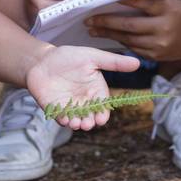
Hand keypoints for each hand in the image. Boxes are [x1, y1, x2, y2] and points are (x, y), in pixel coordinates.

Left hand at [25, 45, 140, 130]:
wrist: (43, 59)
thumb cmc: (70, 57)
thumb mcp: (93, 57)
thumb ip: (114, 62)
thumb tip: (137, 62)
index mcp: (96, 91)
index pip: (102, 106)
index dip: (102, 114)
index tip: (101, 119)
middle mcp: (84, 101)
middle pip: (90, 116)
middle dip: (89, 122)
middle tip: (87, 123)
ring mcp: (69, 106)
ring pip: (76, 120)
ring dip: (77, 124)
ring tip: (76, 123)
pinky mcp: (55, 109)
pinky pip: (61, 118)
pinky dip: (63, 120)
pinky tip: (64, 119)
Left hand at [86, 0, 180, 60]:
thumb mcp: (171, 2)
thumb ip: (149, 3)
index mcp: (167, 9)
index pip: (141, 2)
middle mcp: (163, 28)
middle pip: (129, 25)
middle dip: (106, 23)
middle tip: (88, 20)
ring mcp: (160, 44)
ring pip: (128, 39)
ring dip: (108, 34)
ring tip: (93, 30)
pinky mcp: (157, 55)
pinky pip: (134, 48)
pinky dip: (120, 42)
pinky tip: (109, 37)